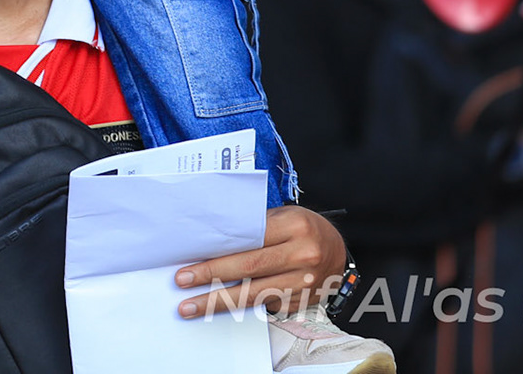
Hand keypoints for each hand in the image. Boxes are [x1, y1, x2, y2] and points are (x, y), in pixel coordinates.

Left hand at [174, 205, 346, 317]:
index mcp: (295, 227)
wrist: (339, 253)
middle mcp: (302, 255)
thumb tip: (214, 241)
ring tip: (191, 307)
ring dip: (218, 302)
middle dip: (211, 279)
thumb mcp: (285, 216)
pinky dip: (240, 306)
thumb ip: (255, 226)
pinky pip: (265, 305)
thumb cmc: (305, 229)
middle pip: (249, 269)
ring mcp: (303, 282)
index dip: (217, 256)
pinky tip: (219, 307)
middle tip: (183, 284)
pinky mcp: (300, 301)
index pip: (249, 242)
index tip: (190, 265)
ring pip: (254, 294)